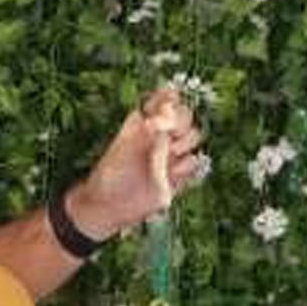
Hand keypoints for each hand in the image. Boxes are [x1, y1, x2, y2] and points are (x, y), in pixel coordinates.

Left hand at [69, 88, 206, 240]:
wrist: (111, 207)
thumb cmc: (111, 174)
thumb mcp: (126, 146)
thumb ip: (148, 128)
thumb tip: (168, 110)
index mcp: (144, 123)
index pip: (165, 100)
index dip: (171, 98)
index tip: (170, 104)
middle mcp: (159, 137)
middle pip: (185, 116)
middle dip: (181, 123)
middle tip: (169, 135)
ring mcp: (170, 155)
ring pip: (194, 138)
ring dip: (185, 145)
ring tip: (168, 157)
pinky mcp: (178, 176)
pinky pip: (195, 163)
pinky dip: (187, 167)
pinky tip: (172, 175)